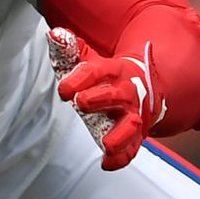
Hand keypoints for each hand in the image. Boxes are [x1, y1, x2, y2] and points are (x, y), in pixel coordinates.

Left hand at [53, 28, 166, 170]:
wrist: (145, 87)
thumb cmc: (109, 76)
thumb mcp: (91, 60)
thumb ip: (70, 49)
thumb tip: (54, 35)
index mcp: (114, 71)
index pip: (97, 71)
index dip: (79, 79)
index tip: (63, 90)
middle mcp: (128, 92)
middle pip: (117, 95)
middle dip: (100, 99)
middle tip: (82, 103)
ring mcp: (134, 115)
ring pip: (132, 125)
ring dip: (120, 135)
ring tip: (107, 145)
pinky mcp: (135, 135)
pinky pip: (132, 148)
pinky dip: (122, 158)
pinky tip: (107, 163)